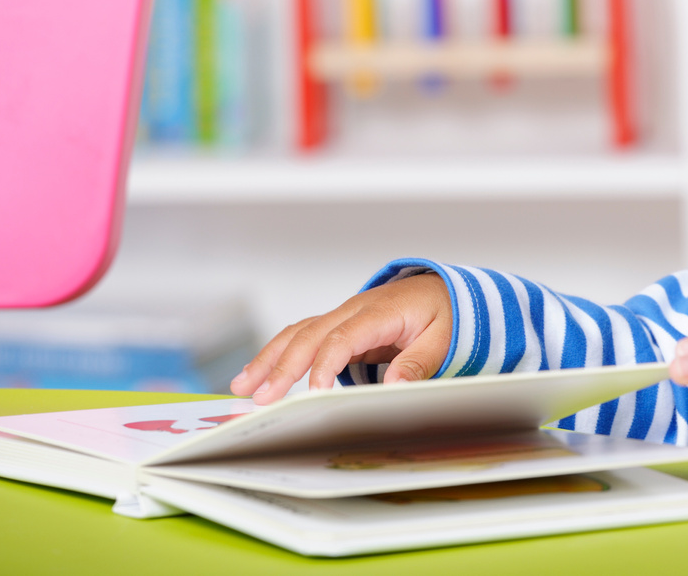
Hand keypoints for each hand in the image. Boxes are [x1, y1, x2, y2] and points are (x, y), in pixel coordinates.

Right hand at [229, 274, 451, 404]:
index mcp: (381, 310)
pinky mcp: (340, 326)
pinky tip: (262, 373)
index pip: (344, 337)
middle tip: (260, 396)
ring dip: (269, 358)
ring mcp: (344, 315)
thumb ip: (418, 362)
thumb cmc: (444, 312)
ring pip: (299, 333)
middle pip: (310, 335)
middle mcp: (355, 309)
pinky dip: (280, 354)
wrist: (444, 290)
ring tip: (242, 386)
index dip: (325, 365)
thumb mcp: (442, 338)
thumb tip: (396, 387)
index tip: (313, 392)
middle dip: (281, 365)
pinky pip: (305, 338)